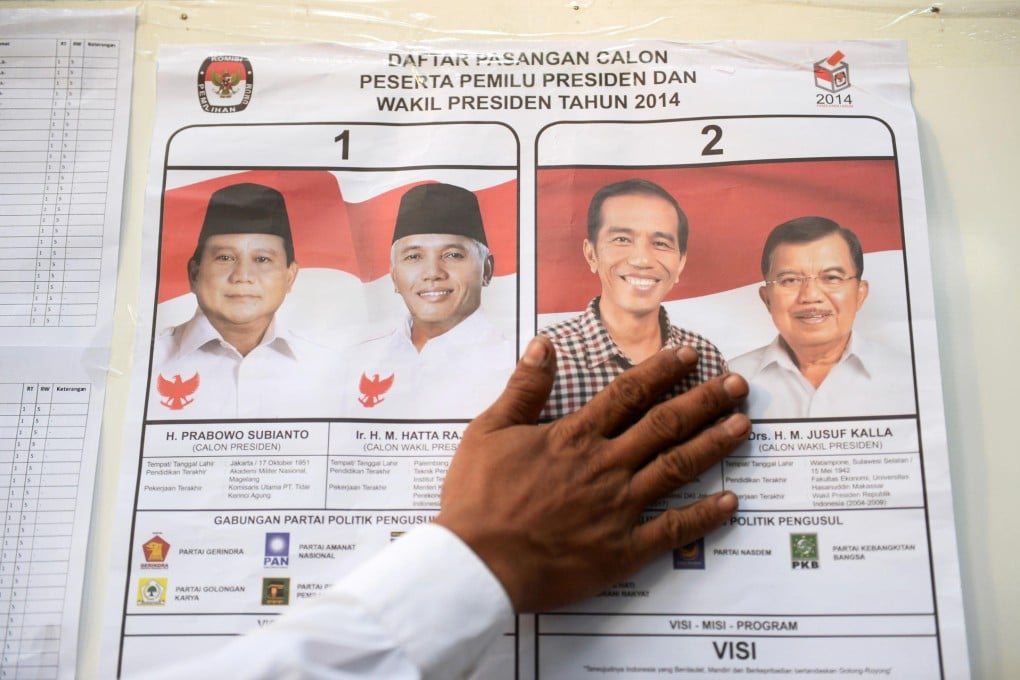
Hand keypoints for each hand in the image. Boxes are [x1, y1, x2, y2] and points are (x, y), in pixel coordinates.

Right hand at [435, 336, 748, 612]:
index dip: (662, 371)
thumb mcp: (488, 431)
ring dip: (713, 445)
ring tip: (744, 426)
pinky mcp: (622, 549)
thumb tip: (544, 345)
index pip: (628, 394)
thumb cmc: (477, 499)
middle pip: (665, 425)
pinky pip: (671, 530)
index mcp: (574, 437)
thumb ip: (522, 388)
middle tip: (738, 385)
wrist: (477, 564)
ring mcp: (618, 508)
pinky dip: (703, 516)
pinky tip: (730, 503)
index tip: (690, 355)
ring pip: (676, 468)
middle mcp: (605, 466)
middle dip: (705, 401)